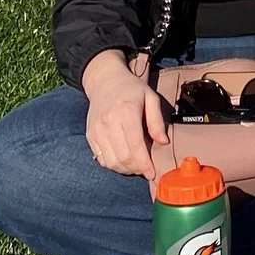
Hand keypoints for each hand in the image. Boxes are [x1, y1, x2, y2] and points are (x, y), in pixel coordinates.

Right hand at [80, 50, 167, 178]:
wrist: (105, 81)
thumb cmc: (131, 89)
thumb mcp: (150, 97)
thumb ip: (157, 120)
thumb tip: (163, 142)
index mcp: (126, 112)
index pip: (135, 145)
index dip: (145, 163)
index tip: (152, 174)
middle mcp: (109, 122)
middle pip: (123, 157)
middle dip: (137, 168)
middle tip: (146, 168)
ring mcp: (97, 130)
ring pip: (112, 162)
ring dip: (125, 169)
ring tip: (136, 165)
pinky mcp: (90, 136)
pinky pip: (101, 159)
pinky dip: (113, 165)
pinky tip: (123, 160)